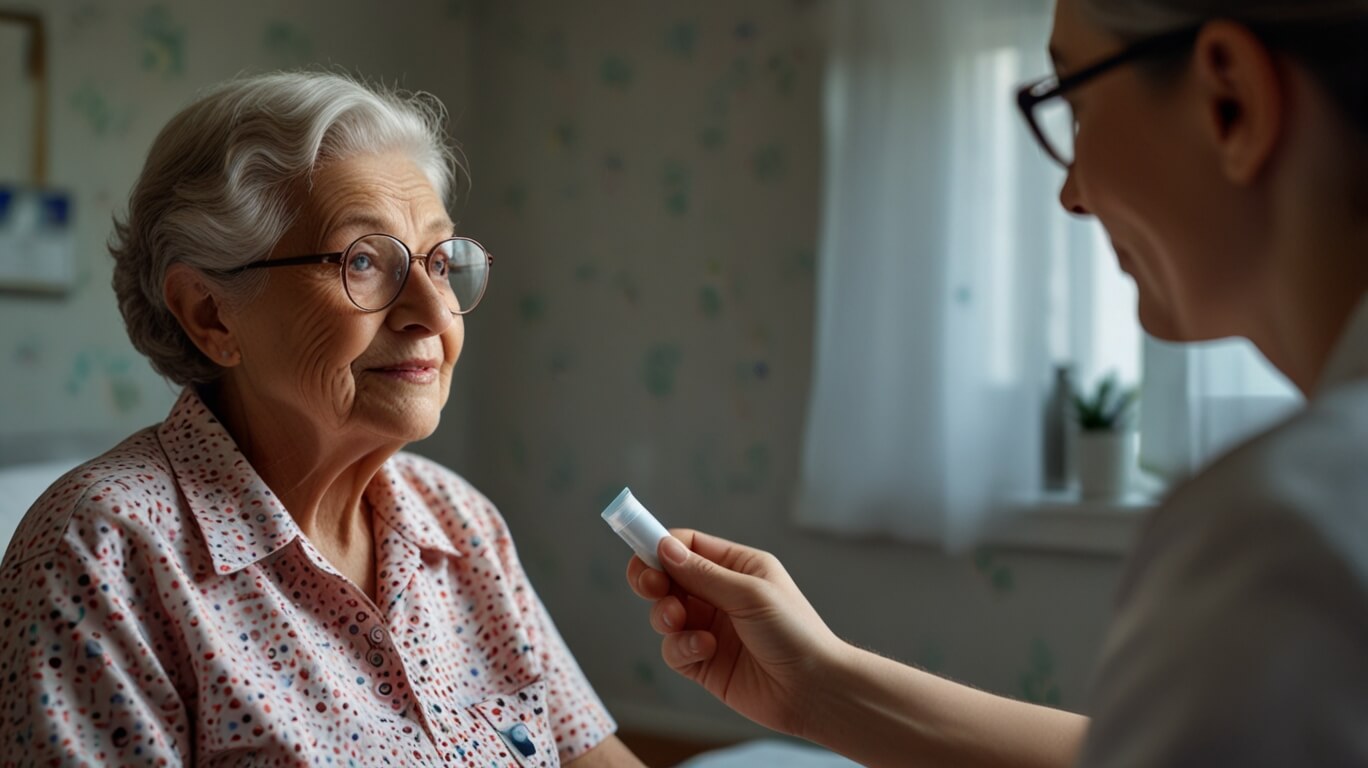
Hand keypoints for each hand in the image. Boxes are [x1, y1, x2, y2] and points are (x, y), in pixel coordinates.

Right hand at [626, 529, 846, 737]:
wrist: (813, 690)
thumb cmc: (794, 632)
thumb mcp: (749, 593)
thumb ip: (703, 574)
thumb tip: (664, 547)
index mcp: (737, 567)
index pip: (688, 546)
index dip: (660, 546)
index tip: (640, 552)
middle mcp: (721, 595)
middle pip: (668, 577)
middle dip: (653, 580)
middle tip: (651, 587)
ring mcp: (710, 629)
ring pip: (665, 613)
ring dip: (665, 614)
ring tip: (680, 621)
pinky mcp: (704, 663)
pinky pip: (673, 649)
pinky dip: (681, 647)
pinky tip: (704, 650)